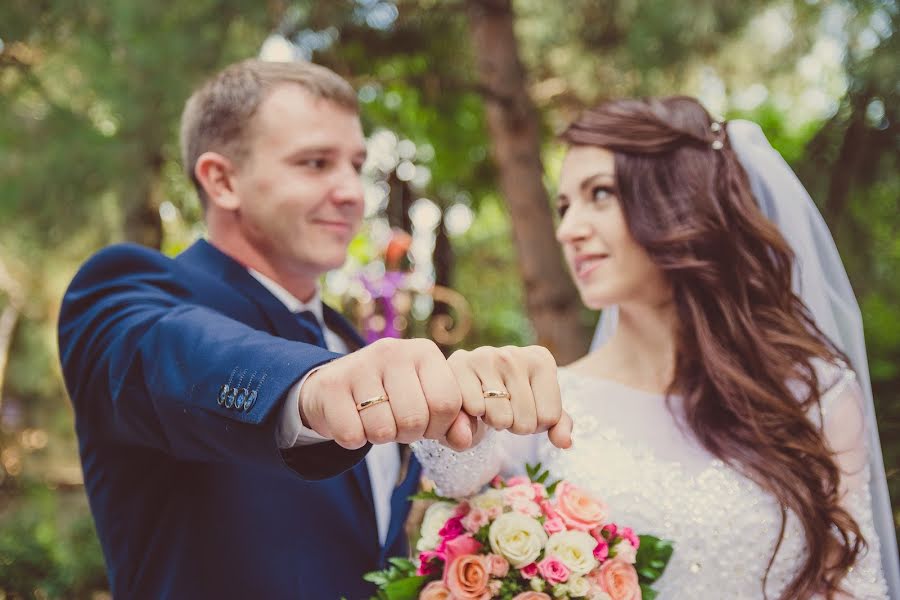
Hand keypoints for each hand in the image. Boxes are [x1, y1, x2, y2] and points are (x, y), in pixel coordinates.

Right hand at [298, 338, 468, 449]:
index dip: (439, 426)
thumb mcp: (426, 404)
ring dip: (380, 438)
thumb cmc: (391, 398)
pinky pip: (352, 434)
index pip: (447, 402)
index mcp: (425, 352)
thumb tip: (465, 440)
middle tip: (397, 423)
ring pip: (383, 430)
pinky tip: (351, 422)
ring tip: (375, 420)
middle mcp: (394, 351)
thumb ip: (452, 422)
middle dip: (408, 434)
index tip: (426, 424)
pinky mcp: (331, 385)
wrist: (333, 388)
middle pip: (415, 419)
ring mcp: (360, 365)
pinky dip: (353, 439)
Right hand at [446, 345, 572, 448]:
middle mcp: (514, 354)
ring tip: (488, 405)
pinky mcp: (459, 364)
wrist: (469, 383)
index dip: (536, 424)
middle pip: (526, 422)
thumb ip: (559, 427)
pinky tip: (470, 401)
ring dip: (493, 421)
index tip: (524, 408)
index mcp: (541, 360)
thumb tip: (565, 442)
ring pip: (501, 419)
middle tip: (503, 408)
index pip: (550, 418)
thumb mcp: (539, 409)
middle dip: (514, 425)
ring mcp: (486, 356)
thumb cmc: (510, 398)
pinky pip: (475, 410)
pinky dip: (471, 416)